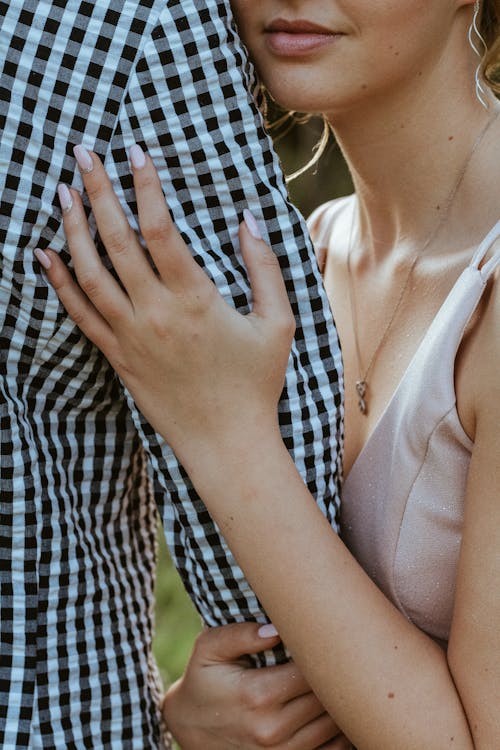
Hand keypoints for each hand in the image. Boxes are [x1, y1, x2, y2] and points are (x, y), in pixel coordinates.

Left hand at [39, 145, 294, 473]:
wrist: (226, 442)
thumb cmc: (256, 383)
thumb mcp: (276, 323)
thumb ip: (264, 268)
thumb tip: (248, 219)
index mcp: (195, 300)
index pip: (160, 229)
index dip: (145, 185)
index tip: (134, 151)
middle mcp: (155, 314)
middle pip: (116, 241)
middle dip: (98, 191)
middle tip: (82, 153)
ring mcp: (130, 337)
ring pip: (89, 273)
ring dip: (72, 229)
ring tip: (61, 192)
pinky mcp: (118, 358)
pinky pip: (81, 315)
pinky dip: (59, 283)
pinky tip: (44, 255)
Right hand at [163, 622, 350, 749]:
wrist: (188, 729)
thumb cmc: (204, 681)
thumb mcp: (209, 649)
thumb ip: (240, 634)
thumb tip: (276, 630)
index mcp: (257, 694)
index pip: (312, 670)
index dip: (323, 652)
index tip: (323, 638)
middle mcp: (272, 729)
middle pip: (327, 697)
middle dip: (334, 674)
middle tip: (335, 653)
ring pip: (334, 724)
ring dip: (338, 701)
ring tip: (333, 677)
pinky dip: (338, 731)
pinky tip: (329, 709)